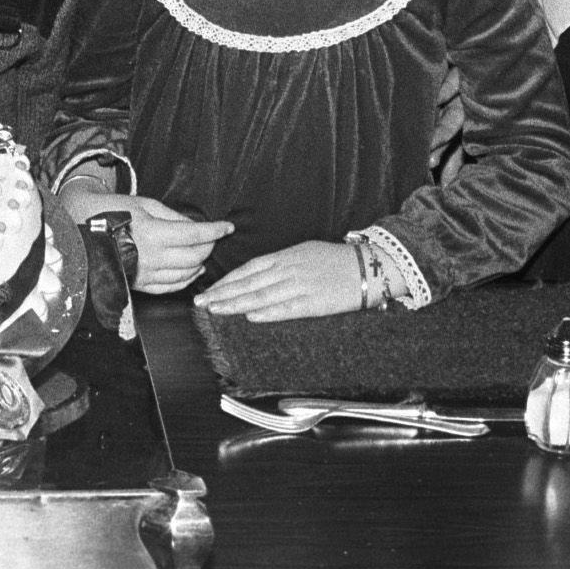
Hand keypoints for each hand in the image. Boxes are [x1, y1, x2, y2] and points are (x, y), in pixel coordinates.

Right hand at [57, 188, 231, 294]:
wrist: (82, 228)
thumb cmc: (112, 211)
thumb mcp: (145, 204)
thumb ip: (173, 217)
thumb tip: (196, 227)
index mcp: (152, 233)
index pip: (195, 235)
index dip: (215, 231)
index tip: (227, 227)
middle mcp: (151, 257)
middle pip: (194, 257)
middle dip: (210, 247)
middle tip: (215, 238)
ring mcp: (145, 274)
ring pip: (186, 274)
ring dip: (201, 263)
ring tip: (205, 252)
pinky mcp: (140, 284)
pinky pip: (172, 286)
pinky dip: (187, 279)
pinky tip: (192, 270)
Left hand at [195, 240, 364, 321]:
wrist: (369, 267)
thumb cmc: (337, 259)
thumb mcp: (305, 252)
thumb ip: (281, 263)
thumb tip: (257, 274)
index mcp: (286, 256)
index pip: (248, 269)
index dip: (226, 281)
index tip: (209, 291)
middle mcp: (289, 269)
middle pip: (249, 283)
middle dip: (222, 294)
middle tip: (200, 303)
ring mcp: (301, 285)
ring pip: (261, 295)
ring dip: (236, 304)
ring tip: (216, 310)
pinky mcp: (315, 302)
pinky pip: (286, 308)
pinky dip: (267, 312)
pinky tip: (250, 316)